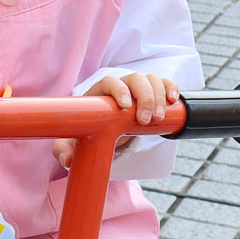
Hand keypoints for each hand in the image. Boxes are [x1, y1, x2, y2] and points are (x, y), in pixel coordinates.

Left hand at [54, 72, 179, 167]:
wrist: (105, 132)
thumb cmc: (88, 133)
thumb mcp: (73, 143)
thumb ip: (65, 150)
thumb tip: (66, 159)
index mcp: (99, 93)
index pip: (109, 82)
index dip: (119, 90)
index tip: (125, 107)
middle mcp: (120, 86)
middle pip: (135, 79)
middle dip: (144, 97)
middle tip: (145, 120)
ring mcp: (137, 88)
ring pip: (151, 79)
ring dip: (158, 96)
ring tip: (159, 117)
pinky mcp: (152, 93)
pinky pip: (164, 84)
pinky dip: (171, 88)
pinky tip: (174, 101)